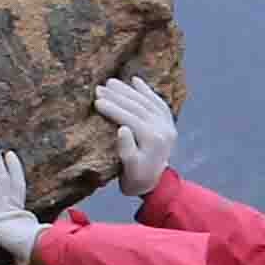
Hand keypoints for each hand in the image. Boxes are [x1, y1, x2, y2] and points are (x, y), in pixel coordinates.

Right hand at [95, 75, 178, 194]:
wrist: (155, 184)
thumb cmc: (136, 179)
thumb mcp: (129, 170)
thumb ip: (126, 150)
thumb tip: (122, 129)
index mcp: (153, 140)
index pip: (131, 119)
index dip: (113, 109)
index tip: (96, 101)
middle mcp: (163, 129)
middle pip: (138, 108)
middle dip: (118, 96)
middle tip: (99, 88)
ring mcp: (167, 124)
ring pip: (146, 102)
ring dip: (128, 91)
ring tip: (110, 82)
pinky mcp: (168, 122)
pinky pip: (157, 102)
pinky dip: (146, 91)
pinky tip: (135, 80)